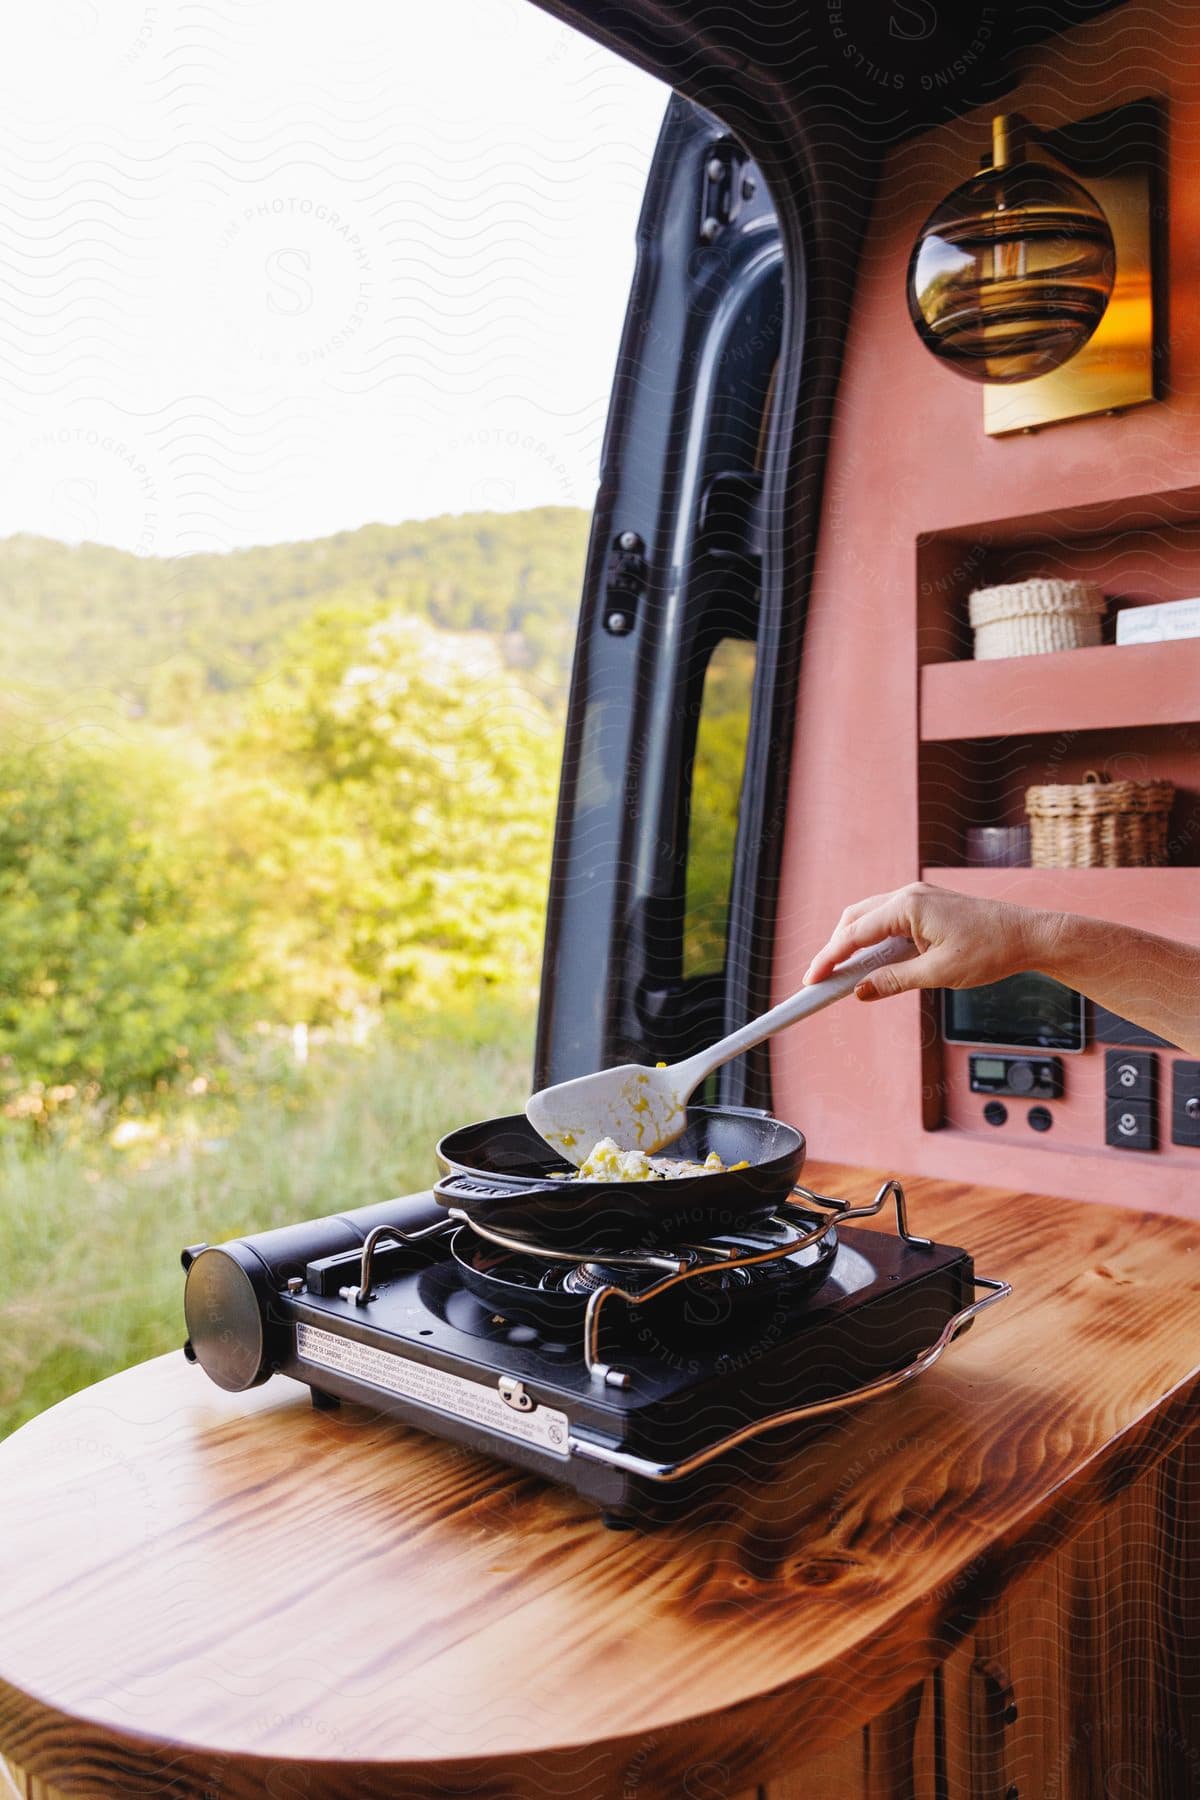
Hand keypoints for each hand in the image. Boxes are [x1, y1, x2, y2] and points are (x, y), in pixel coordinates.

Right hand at [802, 882, 1053, 1001]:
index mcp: (908, 906)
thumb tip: (861, 991)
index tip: (812, 979)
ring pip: (871, 917)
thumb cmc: (991, 951)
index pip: (855, 934)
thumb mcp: (939, 974)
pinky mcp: (928, 906)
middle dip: (836, 949)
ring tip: (844, 974)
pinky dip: (874, 939)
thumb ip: (894, 981)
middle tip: (823, 980)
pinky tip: (874, 961)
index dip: (829, 958)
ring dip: (855, 943)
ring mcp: (919, 898)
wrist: (1029, 935)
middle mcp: (909, 895)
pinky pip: (889, 919)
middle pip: (855, 919)